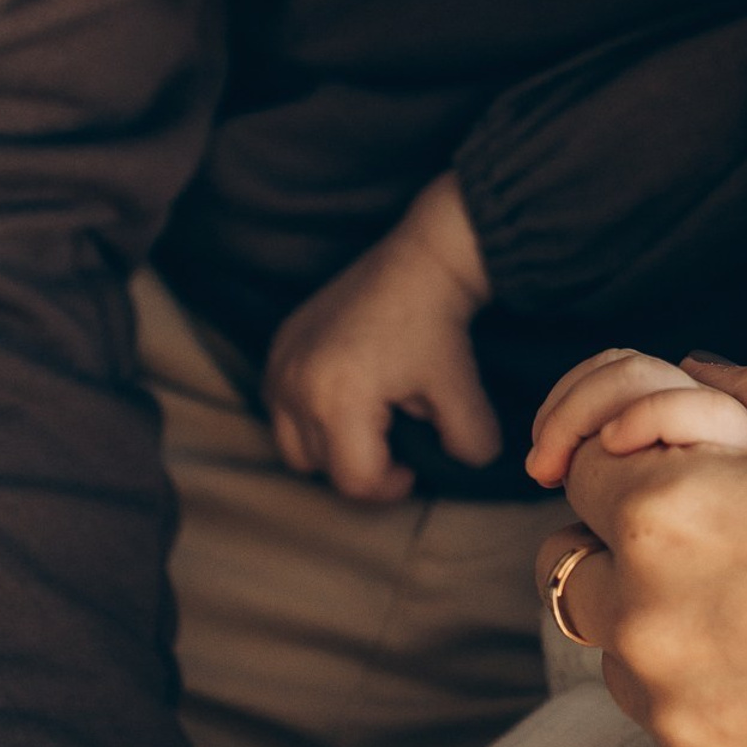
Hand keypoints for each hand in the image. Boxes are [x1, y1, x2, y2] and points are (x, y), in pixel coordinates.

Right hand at [265, 173, 499, 501]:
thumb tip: (460, 467)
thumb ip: (469, 445)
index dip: (389, 486)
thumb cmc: (439, 325)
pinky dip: (310, 414)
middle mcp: (296, 383)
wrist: (421, 261)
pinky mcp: (278, 346)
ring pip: (293, 443)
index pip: (353, 479)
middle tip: (399, 437)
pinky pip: (282, 407)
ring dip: (332, 443)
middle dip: (363, 461)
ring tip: (374, 416)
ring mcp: (281, 363)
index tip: (414, 467)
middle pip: (321, 466)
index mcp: (338, 397)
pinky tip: (351, 392)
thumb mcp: (463, 392)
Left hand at [539, 360, 746, 746]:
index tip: (705, 456)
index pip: (583, 465)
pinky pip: (680, 728)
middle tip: (736, 528)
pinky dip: (716, 695)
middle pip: (577, 564)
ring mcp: (685, 725)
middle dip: (634, 537)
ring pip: (621, 654)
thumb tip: (695, 373)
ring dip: (666, 620)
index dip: (642, 450)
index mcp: (674, 512)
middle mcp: (654, 625)